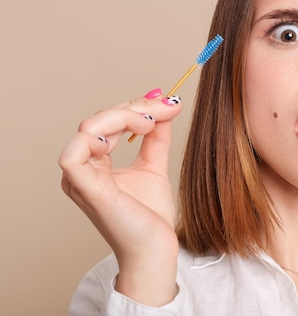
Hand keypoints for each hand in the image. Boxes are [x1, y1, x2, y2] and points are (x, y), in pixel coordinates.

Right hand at [58, 89, 182, 304]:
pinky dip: (94, 139)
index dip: (137, 107)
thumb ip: (156, 137)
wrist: (157, 248)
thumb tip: (166, 104)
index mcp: (95, 163)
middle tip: (166, 107)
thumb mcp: (155, 166)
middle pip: (99, 120)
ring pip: (89, 129)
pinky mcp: (87, 190)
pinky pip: (73, 156)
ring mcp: (81, 179)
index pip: (108, 122)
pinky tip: (121, 138)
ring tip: (150, 122)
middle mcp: (83, 169)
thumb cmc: (150, 215)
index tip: (169, 103)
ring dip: (122, 116)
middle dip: (135, 108)